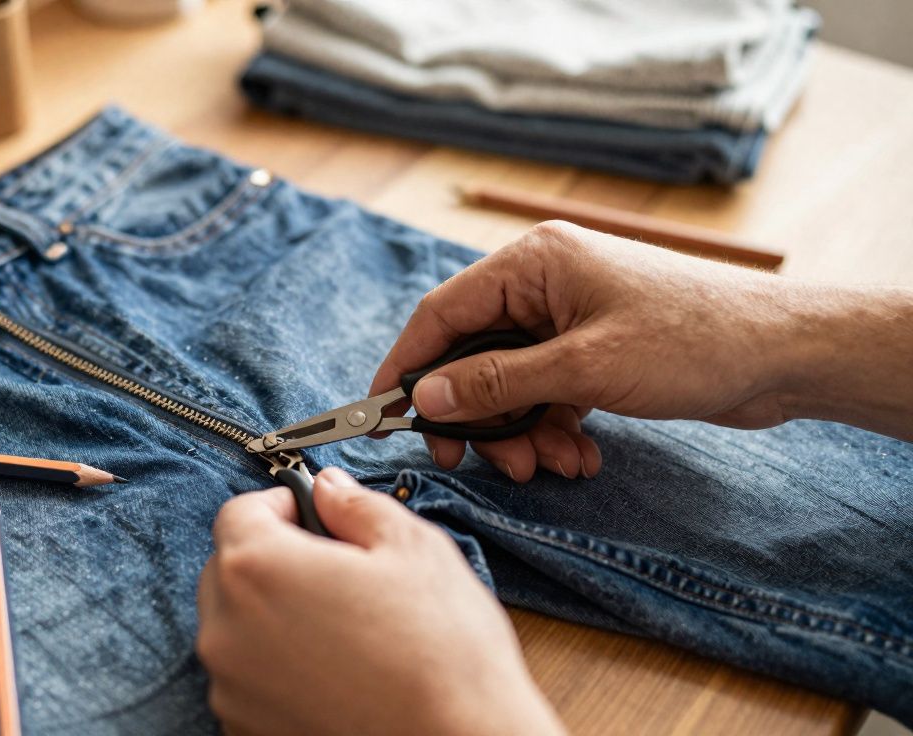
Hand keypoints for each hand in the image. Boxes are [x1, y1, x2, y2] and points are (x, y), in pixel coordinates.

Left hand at [196, 468, 563, 735]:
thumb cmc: (442, 654)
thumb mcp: (414, 550)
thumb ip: (357, 507)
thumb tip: (330, 490)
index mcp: (258, 569)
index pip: (238, 513)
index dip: (280, 505)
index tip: (314, 515)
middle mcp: (227, 630)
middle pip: (229, 570)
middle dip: (273, 559)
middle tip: (334, 570)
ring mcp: (231, 688)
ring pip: (237, 627)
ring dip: (273, 616)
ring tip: (342, 627)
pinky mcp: (246, 730)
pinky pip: (248, 680)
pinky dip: (278, 668)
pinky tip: (335, 671)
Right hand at [370, 221, 912, 480]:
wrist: (784, 356)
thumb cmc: (692, 340)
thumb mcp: (584, 367)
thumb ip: (497, 383)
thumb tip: (427, 398)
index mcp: (533, 263)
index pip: (443, 313)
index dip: (407, 365)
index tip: (381, 414)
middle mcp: (544, 284)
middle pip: (473, 355)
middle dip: (477, 415)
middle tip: (472, 461)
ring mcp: (568, 318)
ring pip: (509, 384)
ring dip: (520, 432)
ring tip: (550, 464)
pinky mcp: (592, 352)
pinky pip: (546, 395)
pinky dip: (553, 429)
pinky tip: (581, 455)